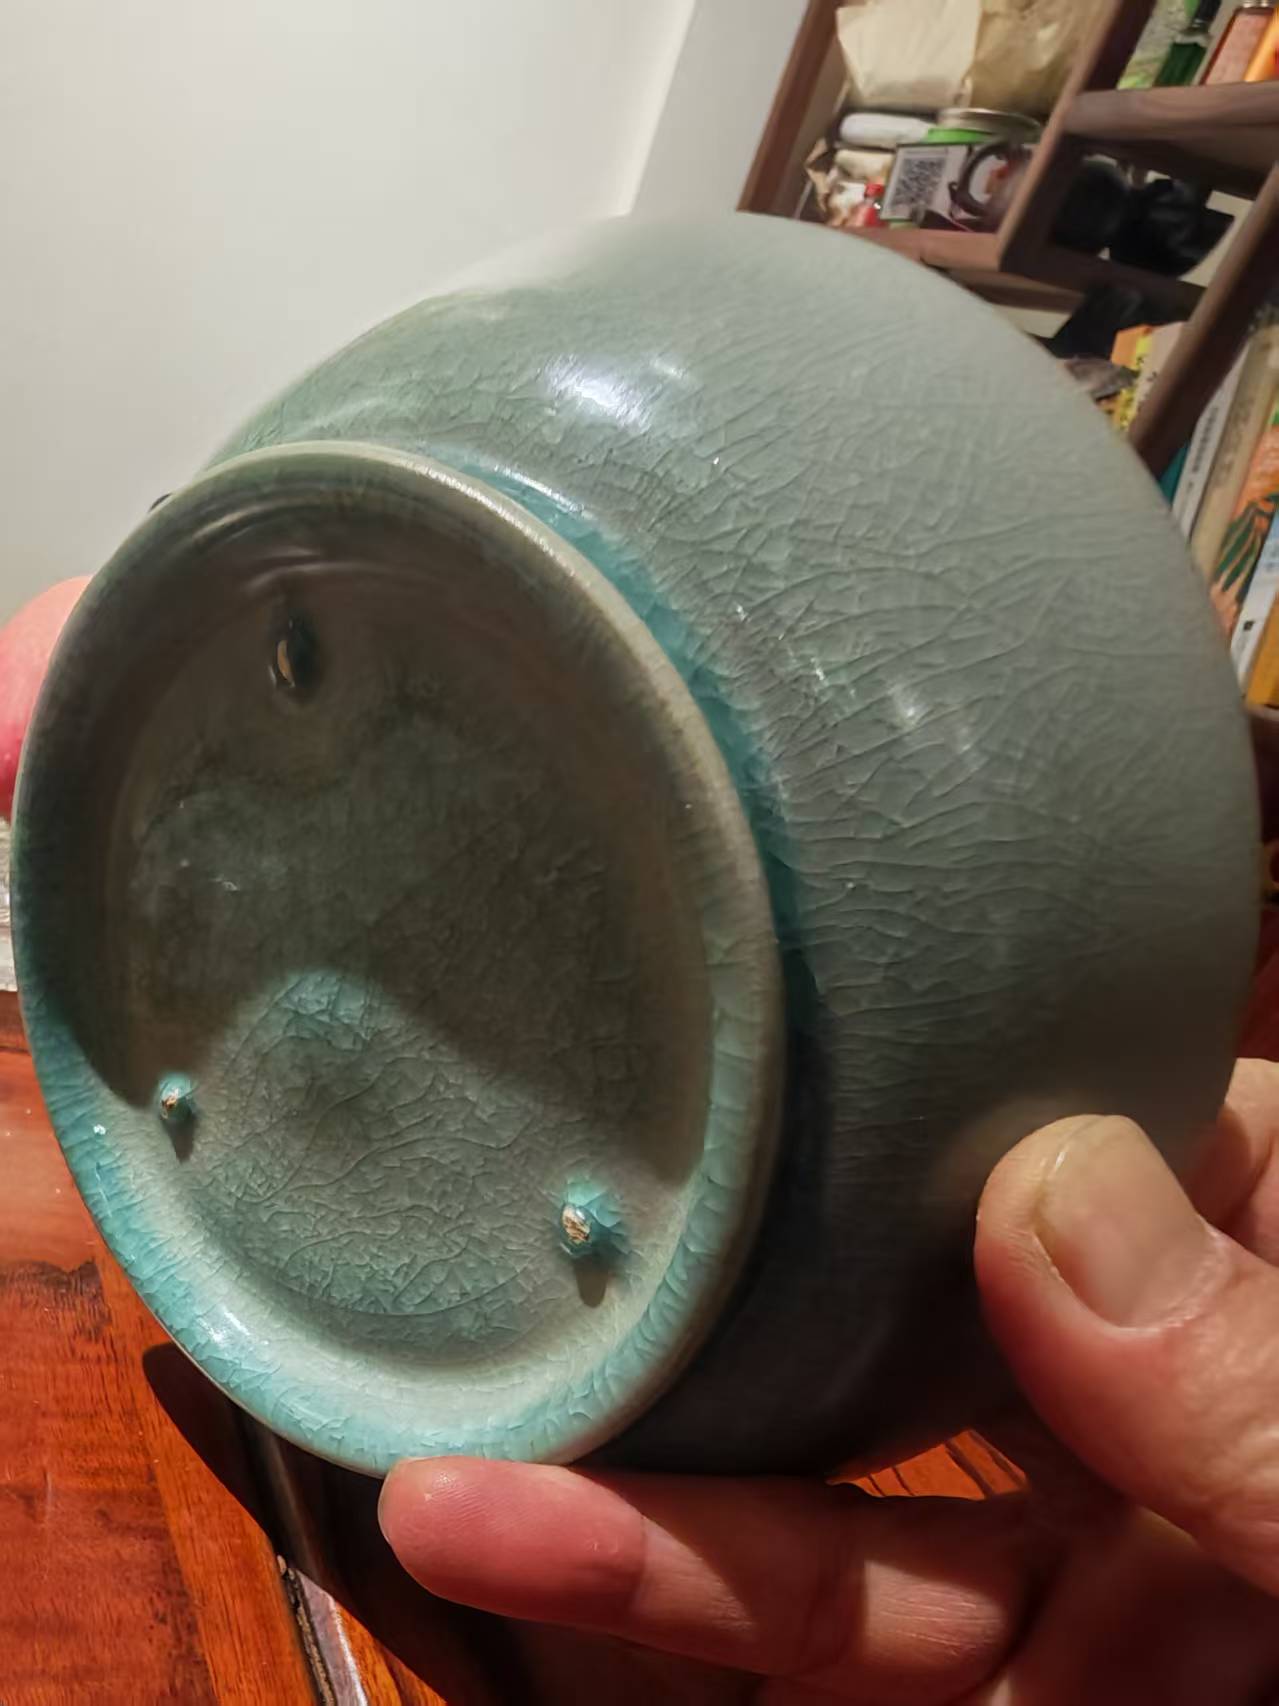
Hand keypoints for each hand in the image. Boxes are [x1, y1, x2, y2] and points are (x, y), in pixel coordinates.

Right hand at [378, 1060, 1278, 1702]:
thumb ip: (1270, 1383)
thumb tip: (1050, 1195)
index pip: (1112, 1154)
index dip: (954, 1102)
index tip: (778, 1074)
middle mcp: (1177, 1440)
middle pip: (928, 1362)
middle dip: (741, 1347)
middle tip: (554, 1298)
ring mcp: (1115, 1596)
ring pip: (865, 1550)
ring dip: (669, 1538)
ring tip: (467, 1508)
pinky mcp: (1063, 1701)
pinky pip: (878, 1669)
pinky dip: (720, 1639)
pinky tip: (567, 1587)